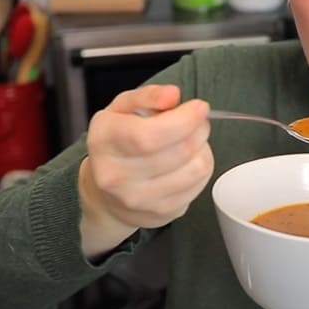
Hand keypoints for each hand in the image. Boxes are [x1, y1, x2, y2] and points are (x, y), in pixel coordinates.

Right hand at [78, 85, 213, 256]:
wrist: (105, 194)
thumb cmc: (117, 144)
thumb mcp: (122, 109)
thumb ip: (148, 96)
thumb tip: (173, 95)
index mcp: (105, 140)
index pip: (149, 135)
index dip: (184, 119)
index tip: (199, 108)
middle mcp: (116, 174)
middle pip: (179, 151)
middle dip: (199, 129)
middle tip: (197, 121)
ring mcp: (138, 199)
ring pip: (195, 169)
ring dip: (203, 149)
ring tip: (191, 141)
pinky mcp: (160, 213)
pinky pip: (199, 186)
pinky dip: (201, 169)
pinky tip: (188, 162)